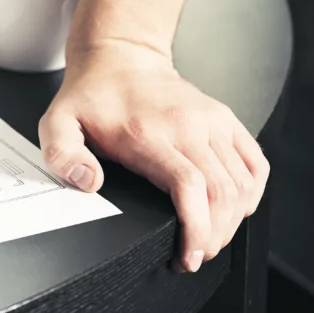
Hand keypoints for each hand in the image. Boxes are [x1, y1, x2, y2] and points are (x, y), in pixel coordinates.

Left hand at [38, 41, 269, 272]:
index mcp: (147, 132)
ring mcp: (211, 120)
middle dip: (214, 235)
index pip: (188, 186)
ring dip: (232, 220)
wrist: (119, 57)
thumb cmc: (91, 96)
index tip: (189, 255)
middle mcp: (186, 125)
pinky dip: (251, 194)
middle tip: (196, 255)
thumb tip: (89, 183)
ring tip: (210, 238)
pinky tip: (233, 209)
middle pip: (221, 193)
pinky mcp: (226, 118)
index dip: (196, 229)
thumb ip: (63, 155)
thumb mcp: (57, 123)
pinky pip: (255, 164)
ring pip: (242, 183)